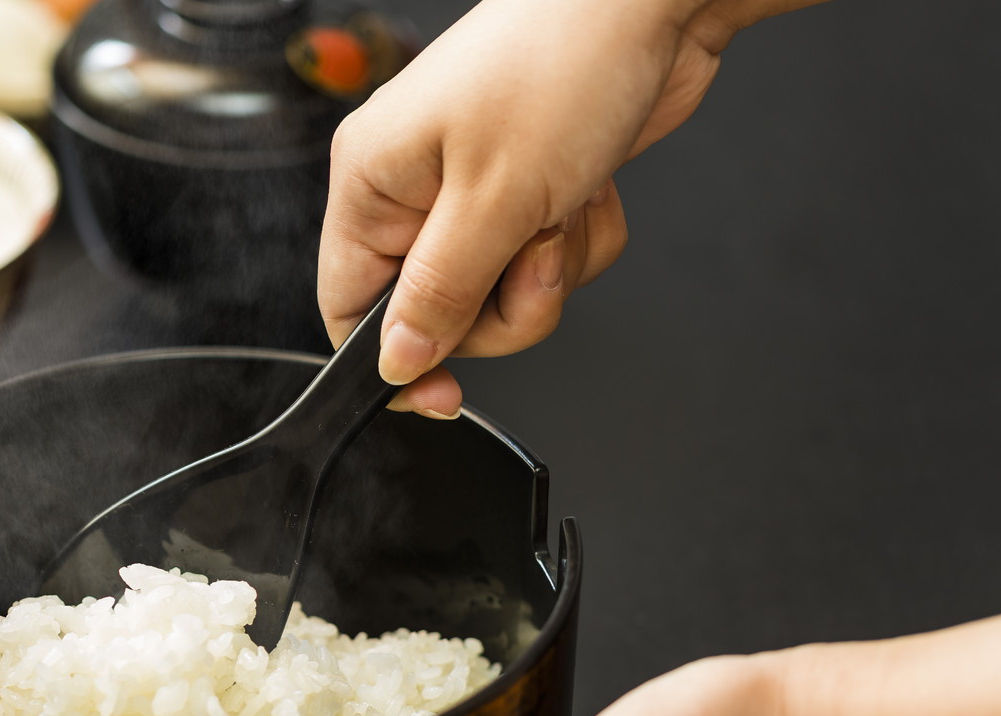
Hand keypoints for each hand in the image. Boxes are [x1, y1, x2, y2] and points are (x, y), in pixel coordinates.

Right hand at [320, 0, 758, 416]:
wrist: (651, 4)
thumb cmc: (560, 64)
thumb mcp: (491, 200)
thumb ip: (439, 293)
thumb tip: (395, 360)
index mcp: (372, 179)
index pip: (349, 306)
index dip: (395, 358)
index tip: (444, 391)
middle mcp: (414, 184)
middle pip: (437, 313)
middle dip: (501, 303)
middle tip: (531, 254)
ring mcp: (474, 187)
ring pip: (500, 293)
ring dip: (549, 270)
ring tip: (563, 206)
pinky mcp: (529, 188)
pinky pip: (544, 262)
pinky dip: (579, 241)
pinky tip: (588, 191)